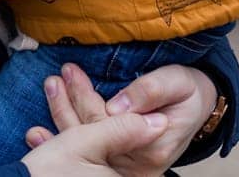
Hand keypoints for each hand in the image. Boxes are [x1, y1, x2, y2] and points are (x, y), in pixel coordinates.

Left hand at [25, 63, 217, 176]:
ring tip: (49, 90)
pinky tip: (40, 133)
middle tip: (54, 78)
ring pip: (85, 143)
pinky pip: (87, 152)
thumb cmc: (188, 92)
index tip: (70, 73)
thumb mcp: (177, 82)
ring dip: (62, 117)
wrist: (198, 107)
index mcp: (151, 143)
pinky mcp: (118, 162)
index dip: (85, 97)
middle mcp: (136, 160)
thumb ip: (149, 91)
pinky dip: (62, 141)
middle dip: (69, 104)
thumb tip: (118, 104)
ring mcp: (127, 165)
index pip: (107, 122)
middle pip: (92, 134)